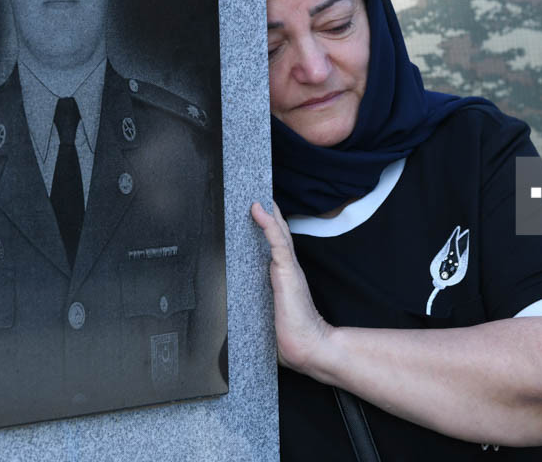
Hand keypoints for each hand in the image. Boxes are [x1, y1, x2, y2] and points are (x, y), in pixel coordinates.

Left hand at [251, 202, 332, 371]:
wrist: (308, 347)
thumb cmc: (290, 337)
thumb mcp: (267, 317)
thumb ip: (257, 309)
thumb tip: (233, 318)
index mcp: (284, 277)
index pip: (276, 246)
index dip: (269, 228)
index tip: (259, 212)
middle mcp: (288, 268)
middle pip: (279, 233)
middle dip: (270, 213)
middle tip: (258, 194)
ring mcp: (289, 268)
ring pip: (278, 232)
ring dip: (268, 212)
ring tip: (257, 195)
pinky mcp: (287, 271)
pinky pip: (277, 242)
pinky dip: (268, 224)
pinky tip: (260, 210)